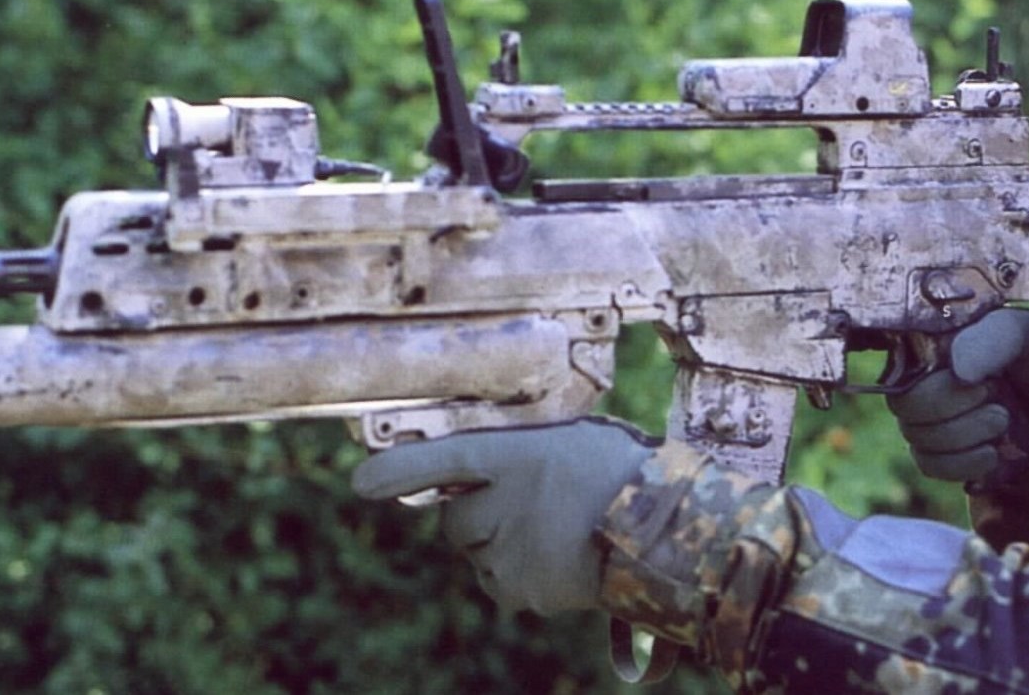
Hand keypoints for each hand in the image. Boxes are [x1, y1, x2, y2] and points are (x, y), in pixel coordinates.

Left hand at [352, 417, 655, 615]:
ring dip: (498, 548)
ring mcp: (510, 546)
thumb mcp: (575, 443)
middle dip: (476, 517)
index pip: (446, 456)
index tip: (361, 482)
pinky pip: (499, 585)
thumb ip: (524, 456)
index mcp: (520, 453)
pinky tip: (557, 563)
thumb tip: (479, 475)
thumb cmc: (627, 475)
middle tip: (522, 511)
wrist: (667, 530)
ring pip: (477, 555)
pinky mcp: (521, 586)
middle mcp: (506, 498)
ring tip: (552, 536)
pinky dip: (518, 578)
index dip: (400, 469)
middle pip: (457, 518)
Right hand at [885, 308, 1028, 486]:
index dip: (938, 391)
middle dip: (955, 416)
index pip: (902, 376)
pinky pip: (931, 466)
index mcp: (926, 347)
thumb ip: (991, 341)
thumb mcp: (1020, 333)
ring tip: (1003, 423)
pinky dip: (962, 465)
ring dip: (965, 439)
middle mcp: (916, 382)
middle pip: (905, 411)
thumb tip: (960, 373)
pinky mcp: (941, 452)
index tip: (985, 386)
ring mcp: (925, 419)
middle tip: (998, 407)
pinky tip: (991, 455)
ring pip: (918, 441)